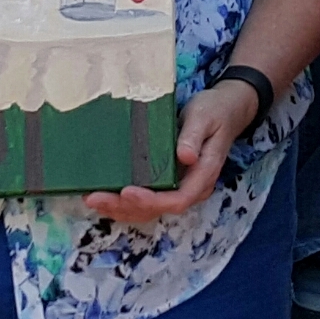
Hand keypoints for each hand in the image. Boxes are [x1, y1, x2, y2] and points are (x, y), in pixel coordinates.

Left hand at [81, 78, 261, 225]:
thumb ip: (194, 136)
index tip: (127, 192)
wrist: (226, 109)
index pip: (177, 199)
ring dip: (120, 208)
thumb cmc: (215, 111)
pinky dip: (124, 201)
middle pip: (158, 209)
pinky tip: (104, 195)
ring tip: (93, 200)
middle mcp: (190, 188)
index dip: (151, 201)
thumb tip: (185, 157)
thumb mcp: (205, 117)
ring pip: (149, 208)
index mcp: (203, 176)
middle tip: (97, 199)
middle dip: (125, 207)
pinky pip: (146, 198)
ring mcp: (179, 186)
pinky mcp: (168, 180)